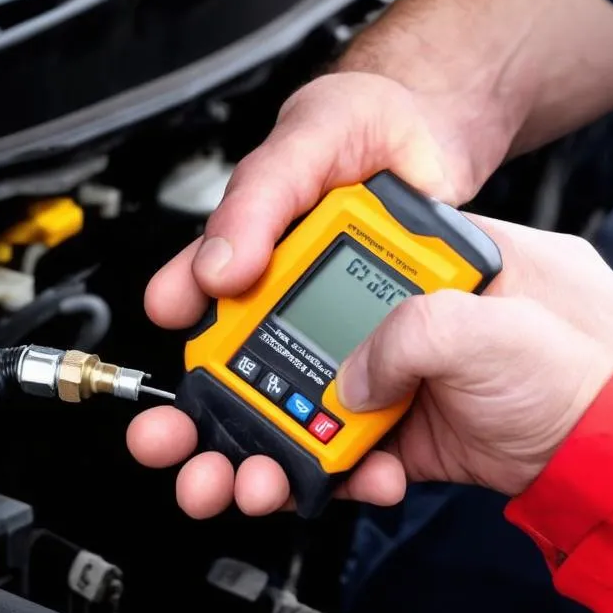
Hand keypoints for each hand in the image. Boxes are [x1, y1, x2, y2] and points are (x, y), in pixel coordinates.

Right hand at [128, 71, 477, 518]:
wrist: (452, 153)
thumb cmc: (368, 129)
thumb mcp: (306, 147)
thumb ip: (258, 205)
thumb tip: (217, 269)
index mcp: (249, 257)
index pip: (194, 307)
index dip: (175, 355)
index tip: (161, 390)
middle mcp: (281, 305)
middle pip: (227, 384)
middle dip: (199, 431)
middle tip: (181, 454)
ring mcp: (331, 344)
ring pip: (284, 420)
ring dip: (263, 460)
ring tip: (257, 483)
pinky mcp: (378, 375)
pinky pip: (356, 428)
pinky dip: (353, 462)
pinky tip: (359, 473)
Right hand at [128, 216, 612, 515]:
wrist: (609, 414)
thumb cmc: (557, 319)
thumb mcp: (479, 300)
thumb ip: (401, 326)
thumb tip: (343, 379)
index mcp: (359, 253)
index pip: (265, 260)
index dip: (205, 285)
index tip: (172, 310)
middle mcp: (355, 315)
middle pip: (255, 354)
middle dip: (206, 404)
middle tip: (169, 438)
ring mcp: (371, 377)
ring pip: (288, 418)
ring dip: (255, 457)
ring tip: (239, 485)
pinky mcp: (388, 434)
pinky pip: (341, 462)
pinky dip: (339, 482)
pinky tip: (357, 483)